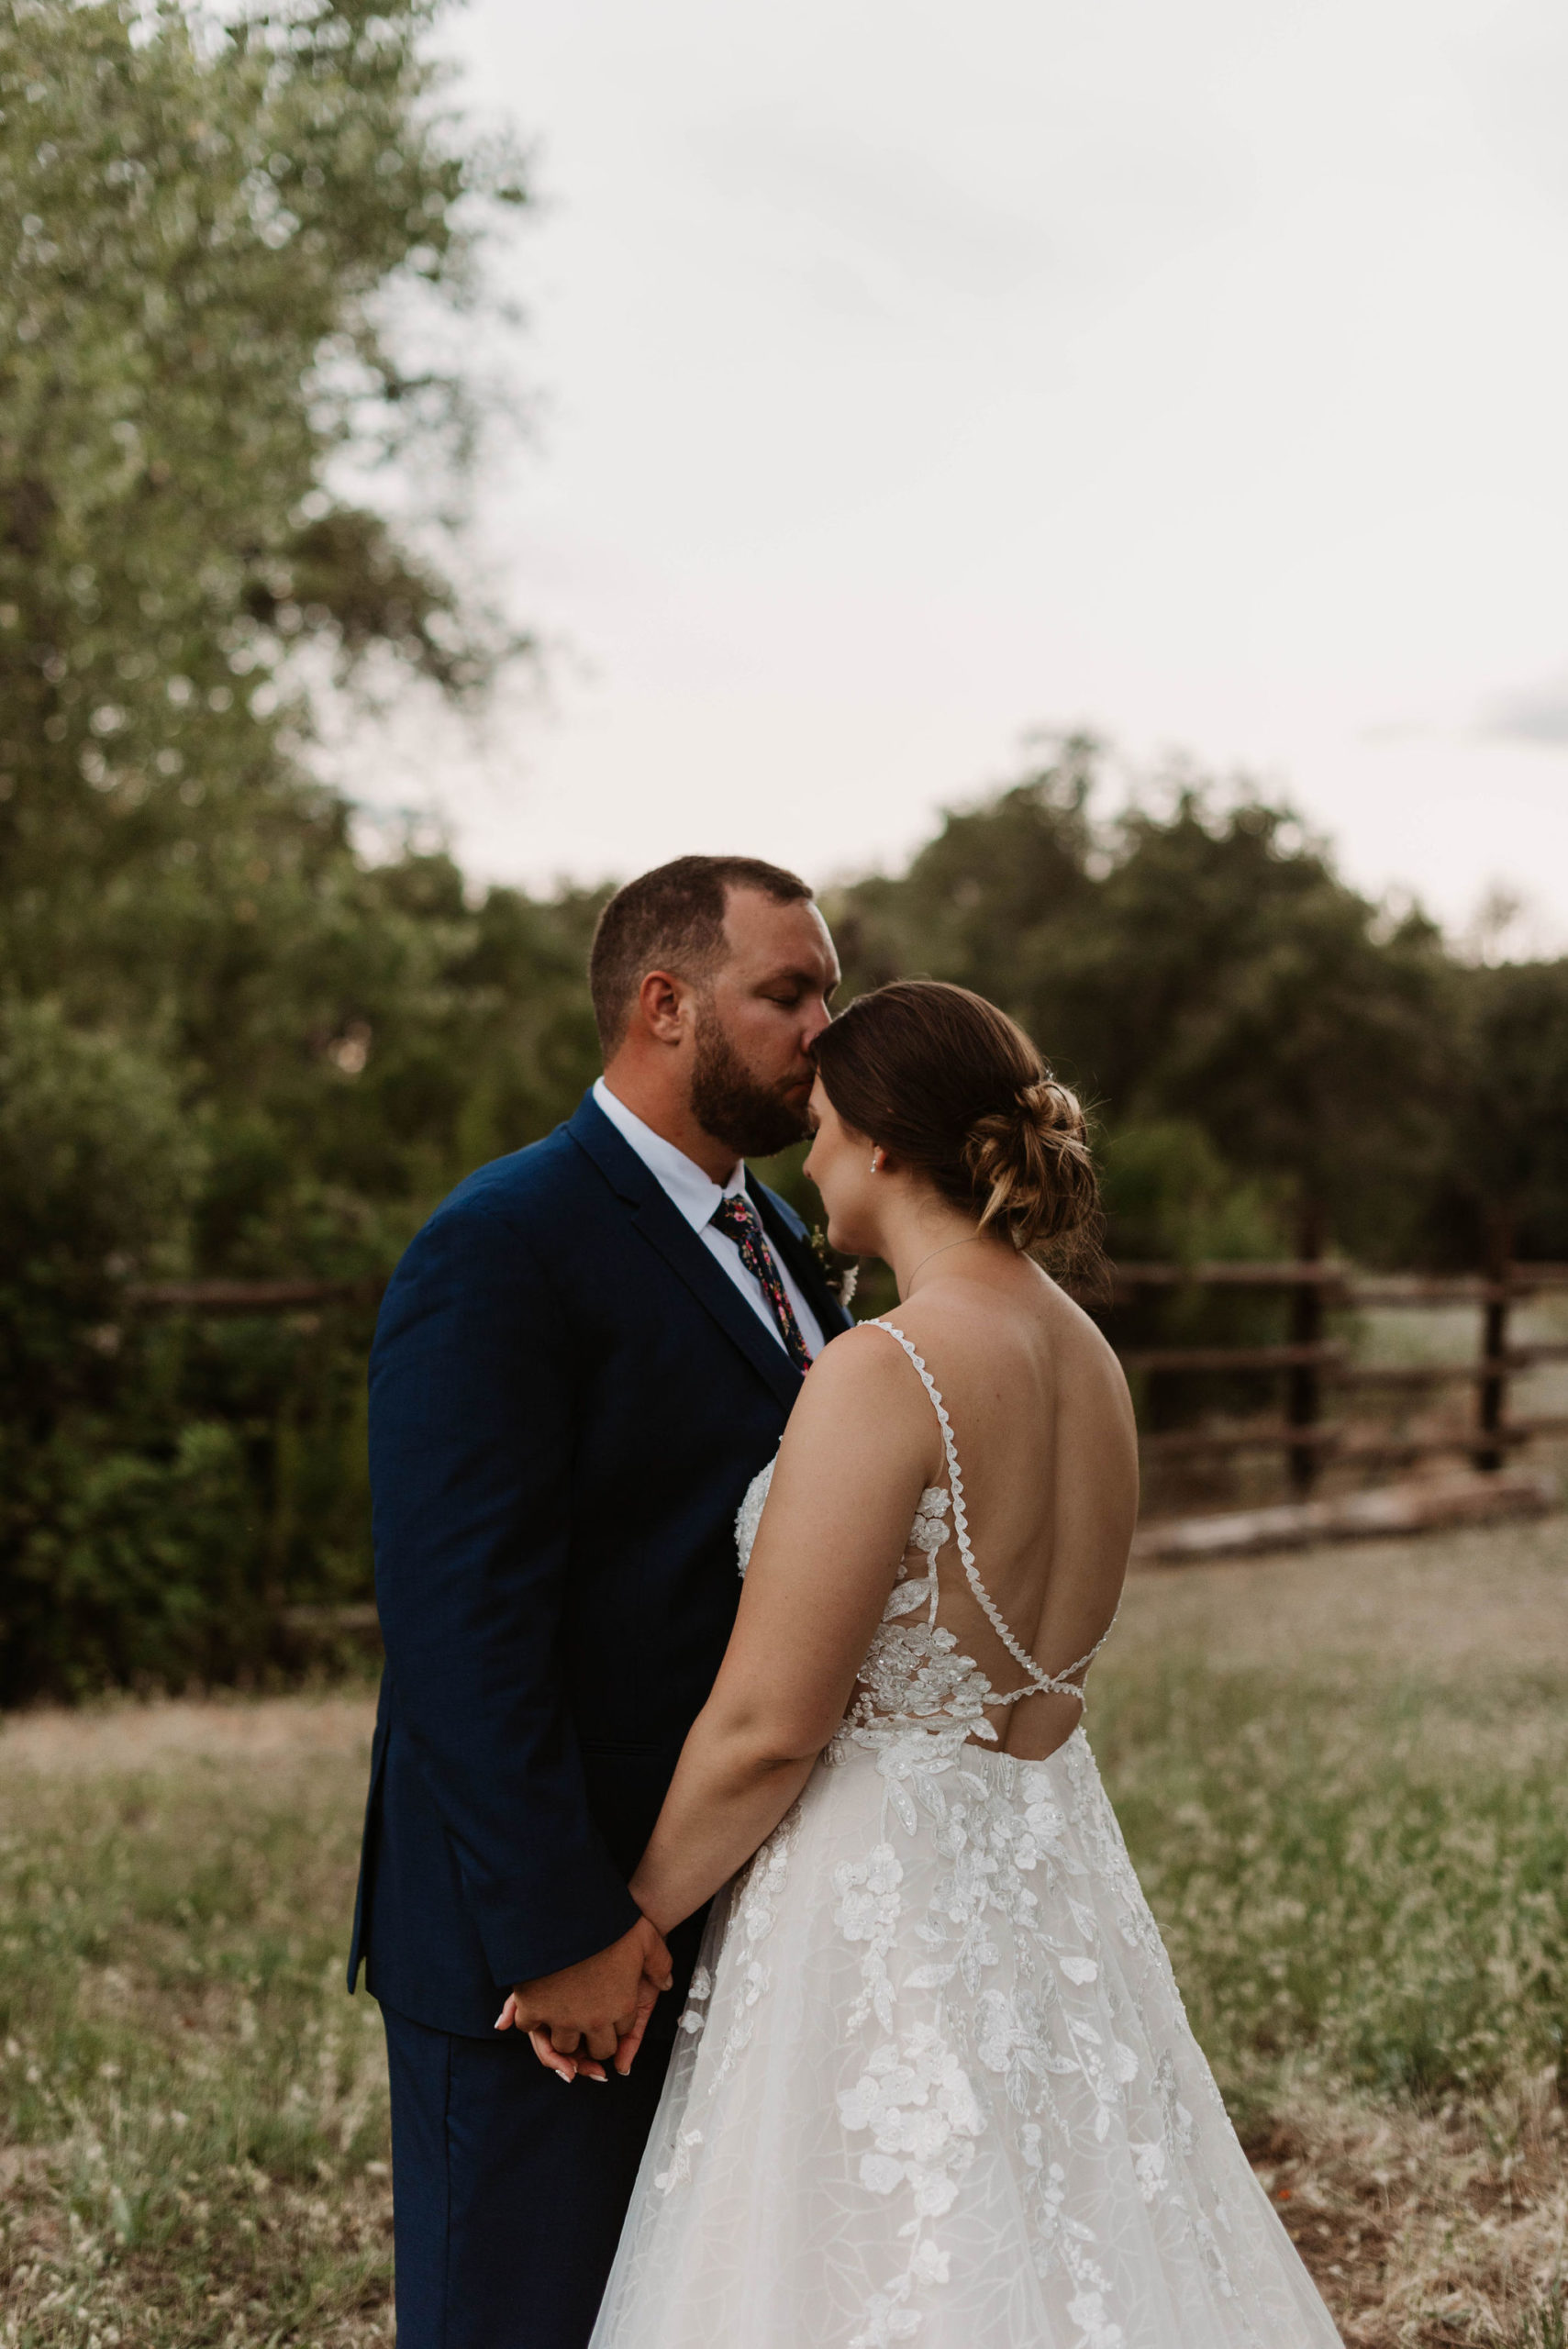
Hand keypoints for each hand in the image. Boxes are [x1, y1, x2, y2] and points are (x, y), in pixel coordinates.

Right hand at [495, 1916, 672, 2082]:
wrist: (566, 1908)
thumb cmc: (607, 1922)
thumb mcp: (646, 1937)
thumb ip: (660, 1964)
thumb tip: (666, 1983)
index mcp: (623, 2005)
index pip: (624, 2032)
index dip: (618, 2022)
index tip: (611, 2011)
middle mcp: (594, 2019)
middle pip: (599, 2049)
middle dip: (596, 2039)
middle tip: (590, 2023)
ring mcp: (563, 2018)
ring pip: (565, 2047)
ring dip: (566, 2035)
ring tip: (565, 2018)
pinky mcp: (533, 2010)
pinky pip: (531, 2030)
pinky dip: (533, 2022)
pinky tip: (538, 2008)